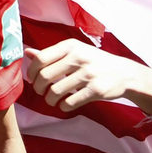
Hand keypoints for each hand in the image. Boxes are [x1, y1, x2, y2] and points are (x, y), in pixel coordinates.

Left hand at [25, 39, 151, 116]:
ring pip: (55, 91)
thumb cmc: (94, 62)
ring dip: (49, 99)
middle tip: (41, 92)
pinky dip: (63, 106)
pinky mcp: (96, 90)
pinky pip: (70, 102)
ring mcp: (88, 74)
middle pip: (45, 76)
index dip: (32, 72)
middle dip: (38, 88)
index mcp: (70, 46)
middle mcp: (79, 57)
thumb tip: (26, 52)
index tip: (33, 79)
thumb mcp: (74, 52)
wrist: (125, 73)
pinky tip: (64, 105)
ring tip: (52, 100)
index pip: (41, 58)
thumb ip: (51, 54)